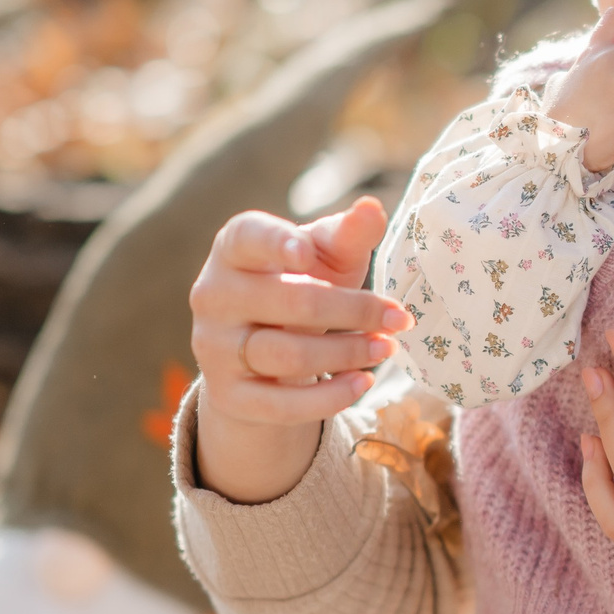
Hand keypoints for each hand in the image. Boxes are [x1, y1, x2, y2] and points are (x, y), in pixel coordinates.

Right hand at [188, 195, 409, 503]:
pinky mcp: (228, 396)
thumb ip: (346, 235)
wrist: (263, 355)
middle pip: (290, 301)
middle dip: (353, 311)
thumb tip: (371, 208)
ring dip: (347, 354)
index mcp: (234, 250)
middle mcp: (214, 296)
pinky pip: (280, 404)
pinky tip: (363, 382)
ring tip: (387, 348)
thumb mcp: (325, 259)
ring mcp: (215, 348)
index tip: (308, 253)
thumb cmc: (299, 286)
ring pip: (286, 355)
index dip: (275, 243)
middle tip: (400, 318)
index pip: (248, 237)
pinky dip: (328, 396)